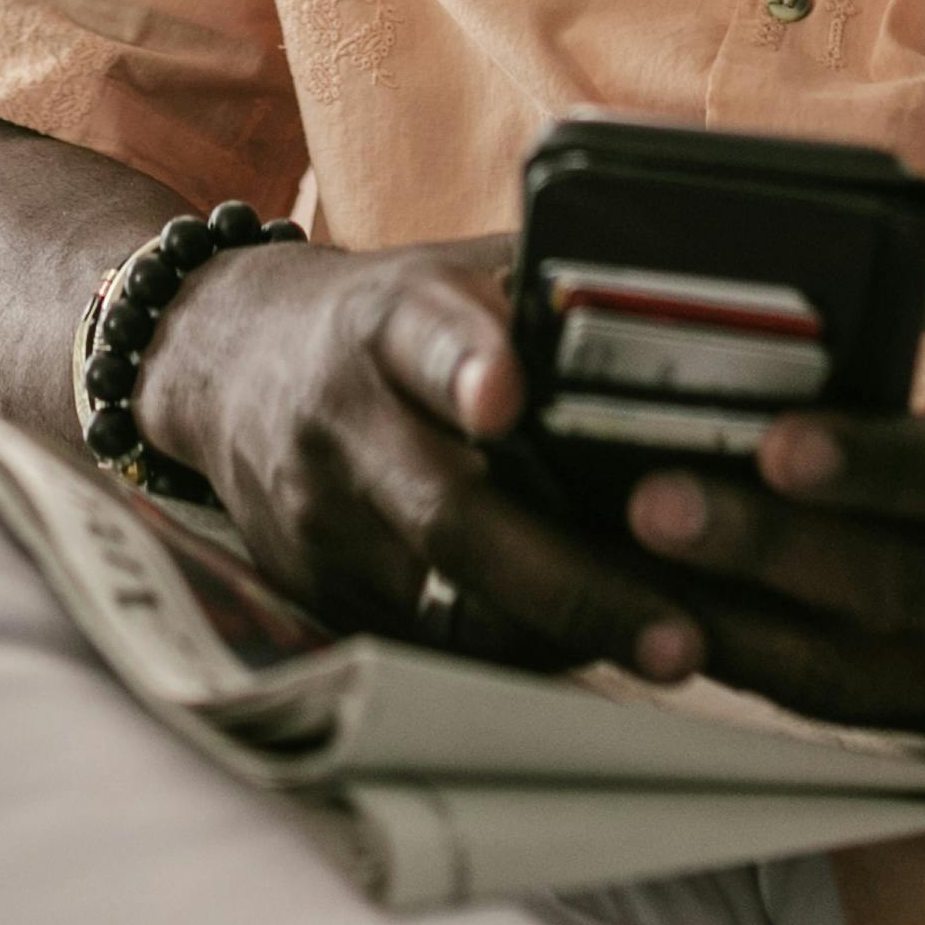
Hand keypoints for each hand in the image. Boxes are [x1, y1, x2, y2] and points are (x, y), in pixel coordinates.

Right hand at [143, 235, 705, 685]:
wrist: (221, 363)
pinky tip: (595, 649)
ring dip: (563, 635)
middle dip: (569, 579)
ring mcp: (321, 518)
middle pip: (448, 513)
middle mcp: (342, 419)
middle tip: (680, 631)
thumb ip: (546, 288)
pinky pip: (429, 641)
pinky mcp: (317, 591)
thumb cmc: (384, 319)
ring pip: (445, 602)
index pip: (420, 335)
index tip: (509, 394)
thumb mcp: (445, 271)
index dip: (463, 362)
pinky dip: (517, 653)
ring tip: (669, 648)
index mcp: (384, 318)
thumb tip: (703, 294)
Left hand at [616, 189, 924, 726]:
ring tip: (617, 560)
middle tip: (653, 500)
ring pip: (836, 669)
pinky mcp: (917, 713)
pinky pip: (808, 700)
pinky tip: (638, 601)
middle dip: (767, 549)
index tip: (781, 444)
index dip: (883, 469)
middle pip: (892, 590)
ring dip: (722, 618)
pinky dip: (722, 655)